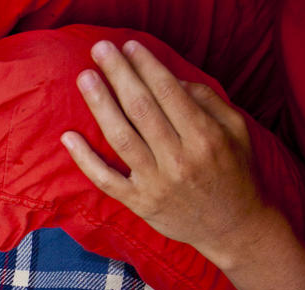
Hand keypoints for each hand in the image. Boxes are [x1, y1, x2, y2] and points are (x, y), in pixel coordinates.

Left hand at [61, 40, 273, 263]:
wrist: (232, 227)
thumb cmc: (234, 172)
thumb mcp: (236, 132)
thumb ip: (207, 101)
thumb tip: (171, 77)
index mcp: (204, 137)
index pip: (168, 92)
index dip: (146, 66)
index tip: (129, 46)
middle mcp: (178, 159)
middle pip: (140, 109)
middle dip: (118, 75)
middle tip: (100, 49)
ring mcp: (155, 183)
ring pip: (120, 138)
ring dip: (99, 105)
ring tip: (85, 77)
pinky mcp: (138, 203)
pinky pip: (105, 180)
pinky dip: (84, 159)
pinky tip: (69, 137)